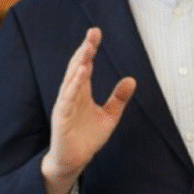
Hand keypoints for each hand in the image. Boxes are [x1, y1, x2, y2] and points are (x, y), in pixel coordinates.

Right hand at [41, 27, 135, 193]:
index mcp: (81, 91)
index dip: (90, 49)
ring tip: (87, 48)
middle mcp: (71, 94)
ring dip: (79, 63)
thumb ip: (118, 98)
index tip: (96, 33)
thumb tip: (131, 79)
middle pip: (77, 66)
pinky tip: (80, 72)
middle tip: (93, 33)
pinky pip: (67, 97)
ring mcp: (65, 104)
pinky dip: (73, 84)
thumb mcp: (109, 116)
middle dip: (85, 49)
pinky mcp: (62, 116)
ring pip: (71, 79)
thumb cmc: (87, 138)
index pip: (85, 65)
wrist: (73, 160)